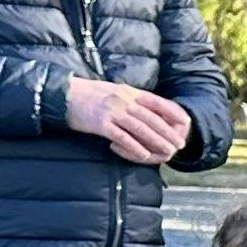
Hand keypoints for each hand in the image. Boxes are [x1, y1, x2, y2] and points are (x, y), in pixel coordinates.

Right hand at [70, 77, 188, 165]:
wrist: (62, 95)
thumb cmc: (88, 95)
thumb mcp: (114, 91)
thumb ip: (131, 99)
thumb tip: (149, 110)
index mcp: (128, 92)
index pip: (156, 102)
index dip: (172, 112)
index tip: (185, 122)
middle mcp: (123, 100)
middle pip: (152, 118)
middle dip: (168, 132)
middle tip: (180, 144)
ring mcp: (112, 111)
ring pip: (141, 129)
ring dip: (157, 142)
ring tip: (168, 152)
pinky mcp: (101, 124)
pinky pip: (122, 137)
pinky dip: (134, 147)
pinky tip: (144, 155)